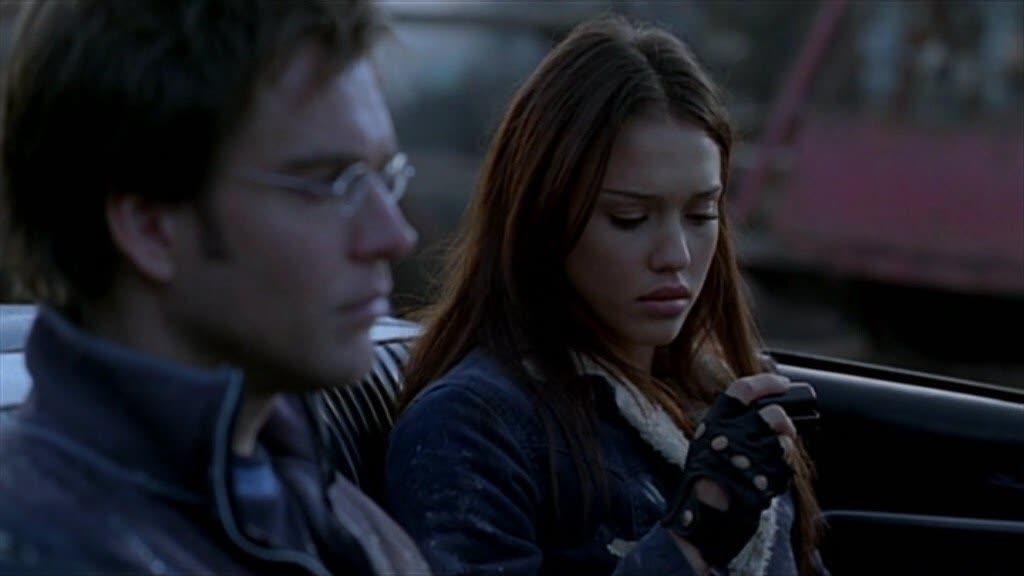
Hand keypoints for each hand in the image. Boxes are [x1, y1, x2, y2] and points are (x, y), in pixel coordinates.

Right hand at [663, 374, 796, 568]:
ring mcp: (753, 453)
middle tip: (783, 430)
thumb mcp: (708, 441)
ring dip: (782, 451)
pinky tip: (765, 479)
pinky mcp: (768, 474)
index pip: (744, 390)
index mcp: (717, 420)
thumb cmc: (703, 477)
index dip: (767, 383)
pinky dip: (780, 472)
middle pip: (773, 415)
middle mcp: (735, 432)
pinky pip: (786, 467)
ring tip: (768, 462)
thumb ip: (731, 425)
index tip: (782, 384)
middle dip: (782, 423)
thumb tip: (760, 411)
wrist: (704, 511)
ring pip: (784, 442)